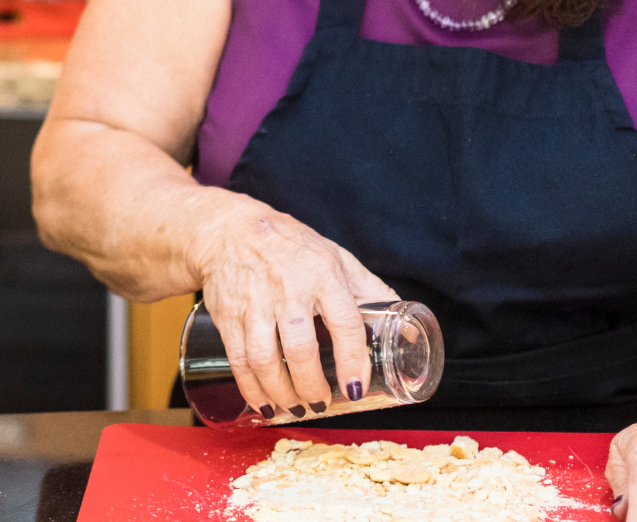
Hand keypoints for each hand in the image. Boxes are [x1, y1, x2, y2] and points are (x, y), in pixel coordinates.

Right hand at [188, 199, 398, 419]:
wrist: (230, 230)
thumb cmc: (291, 246)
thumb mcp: (336, 258)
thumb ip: (370, 291)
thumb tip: (408, 328)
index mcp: (323, 274)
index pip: (344, 323)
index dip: (352, 361)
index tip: (356, 388)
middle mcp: (287, 288)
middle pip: (300, 349)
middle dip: (312, 386)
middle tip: (321, 403)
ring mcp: (254, 302)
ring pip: (265, 359)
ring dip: (281, 393)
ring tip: (295, 407)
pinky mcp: (228, 314)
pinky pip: (238, 359)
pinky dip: (250, 388)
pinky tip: (262, 403)